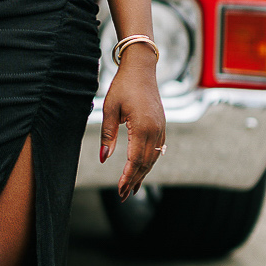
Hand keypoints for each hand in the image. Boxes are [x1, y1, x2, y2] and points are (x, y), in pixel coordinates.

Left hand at [98, 50, 165, 201]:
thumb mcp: (110, 109)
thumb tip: (103, 158)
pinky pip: (157, 150)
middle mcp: (156, 130)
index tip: (120, 190)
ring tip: (132, 188)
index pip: (135, 160)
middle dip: (134, 180)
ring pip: (153, 158)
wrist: (141, 69)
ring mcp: (161, 128)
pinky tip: (142, 169)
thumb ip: (107, 135)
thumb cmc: (123, 86)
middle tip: (124, 196)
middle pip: (146, 163)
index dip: (127, 177)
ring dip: (143, 174)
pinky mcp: (161, 125)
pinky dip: (149, 162)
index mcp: (143, 127)